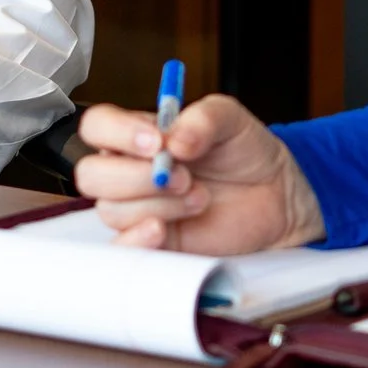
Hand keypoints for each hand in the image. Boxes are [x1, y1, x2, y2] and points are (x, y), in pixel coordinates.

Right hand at [73, 94, 324, 253]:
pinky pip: (121, 249)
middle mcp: (129, 171)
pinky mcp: (152, 243)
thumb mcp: (231, 119)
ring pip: (112, 210)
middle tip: (184, 175)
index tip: (156, 141)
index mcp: (139, 135)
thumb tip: (175, 140)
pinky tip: (163, 228)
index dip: (117, 133)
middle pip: (92, 174)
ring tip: (200, 198)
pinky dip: (137, 240)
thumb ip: (203, 118)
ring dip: (159, 204)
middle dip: (136, 176)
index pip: (98, 126)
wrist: (276, 197)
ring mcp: (138, 209)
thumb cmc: (245, 153)